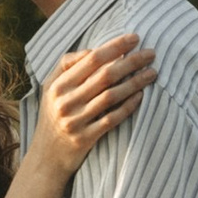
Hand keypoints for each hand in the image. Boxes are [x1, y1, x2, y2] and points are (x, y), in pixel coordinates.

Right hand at [29, 32, 155, 184]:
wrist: (45, 158)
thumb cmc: (53, 117)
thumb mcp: (50, 89)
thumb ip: (67, 66)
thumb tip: (93, 49)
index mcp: (58, 85)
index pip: (91, 59)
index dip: (115, 46)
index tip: (134, 38)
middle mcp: (66, 101)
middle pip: (105, 75)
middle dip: (131, 61)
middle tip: (151, 53)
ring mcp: (76, 121)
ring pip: (111, 96)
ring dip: (135, 82)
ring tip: (152, 73)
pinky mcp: (85, 138)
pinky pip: (112, 119)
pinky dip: (128, 106)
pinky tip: (141, 96)